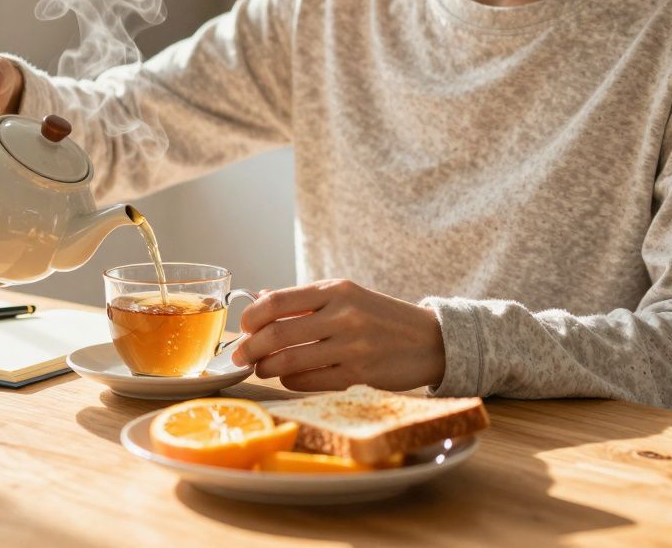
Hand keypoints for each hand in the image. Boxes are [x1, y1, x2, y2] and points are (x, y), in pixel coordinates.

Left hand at [231, 279, 446, 391]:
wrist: (431, 341)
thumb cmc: (381, 317)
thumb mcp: (347, 296)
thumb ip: (304, 301)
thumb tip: (259, 298)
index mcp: (336, 290)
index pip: (277, 301)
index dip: (251, 316)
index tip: (244, 326)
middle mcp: (343, 316)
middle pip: (277, 334)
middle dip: (250, 348)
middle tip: (240, 356)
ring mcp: (352, 347)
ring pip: (289, 362)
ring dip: (266, 369)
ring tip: (262, 368)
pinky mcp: (359, 375)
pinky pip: (309, 382)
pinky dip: (290, 381)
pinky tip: (289, 377)